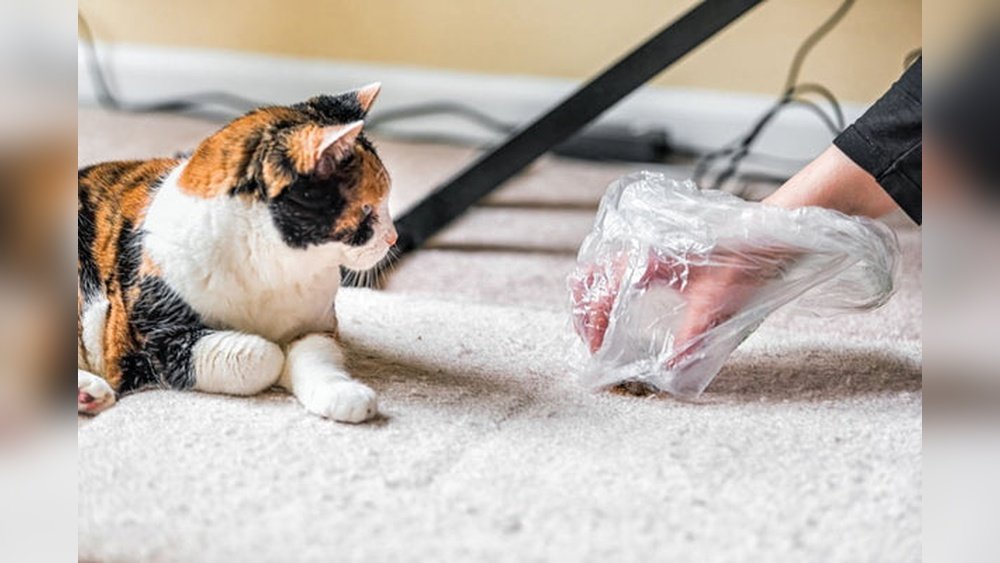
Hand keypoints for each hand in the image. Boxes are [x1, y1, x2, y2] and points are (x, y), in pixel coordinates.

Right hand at [570, 244, 795, 360]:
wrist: (764, 234)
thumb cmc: (743, 262)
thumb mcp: (717, 305)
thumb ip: (691, 337)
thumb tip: (669, 370)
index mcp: (647, 260)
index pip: (602, 294)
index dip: (594, 326)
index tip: (598, 351)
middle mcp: (639, 249)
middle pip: (587, 279)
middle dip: (582, 313)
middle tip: (590, 343)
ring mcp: (644, 247)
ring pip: (597, 270)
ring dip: (589, 299)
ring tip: (596, 328)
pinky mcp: (654, 251)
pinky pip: (613, 267)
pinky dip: (604, 289)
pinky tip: (616, 309)